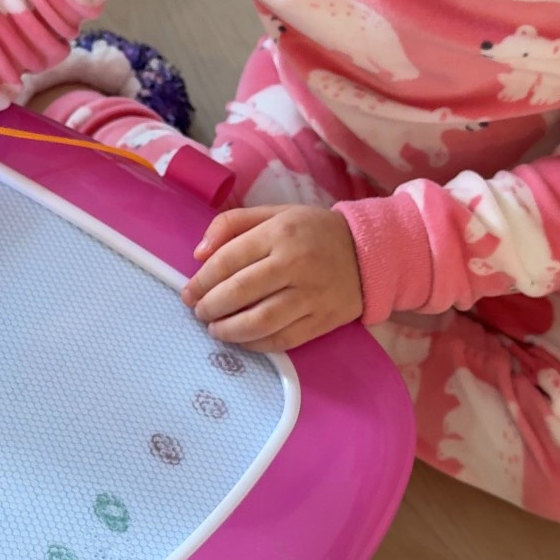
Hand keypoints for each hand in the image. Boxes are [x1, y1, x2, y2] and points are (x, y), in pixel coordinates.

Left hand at [181, 205, 363, 352]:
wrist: (370, 252)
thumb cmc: (313, 232)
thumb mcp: (275, 214)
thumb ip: (232, 225)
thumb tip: (199, 254)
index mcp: (280, 233)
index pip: (228, 260)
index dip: (202, 281)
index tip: (189, 292)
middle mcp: (295, 263)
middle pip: (239, 292)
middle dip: (210, 307)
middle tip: (199, 312)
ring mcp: (311, 295)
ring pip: (260, 321)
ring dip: (229, 330)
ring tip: (215, 329)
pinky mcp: (324, 320)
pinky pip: (283, 340)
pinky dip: (257, 345)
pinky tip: (242, 341)